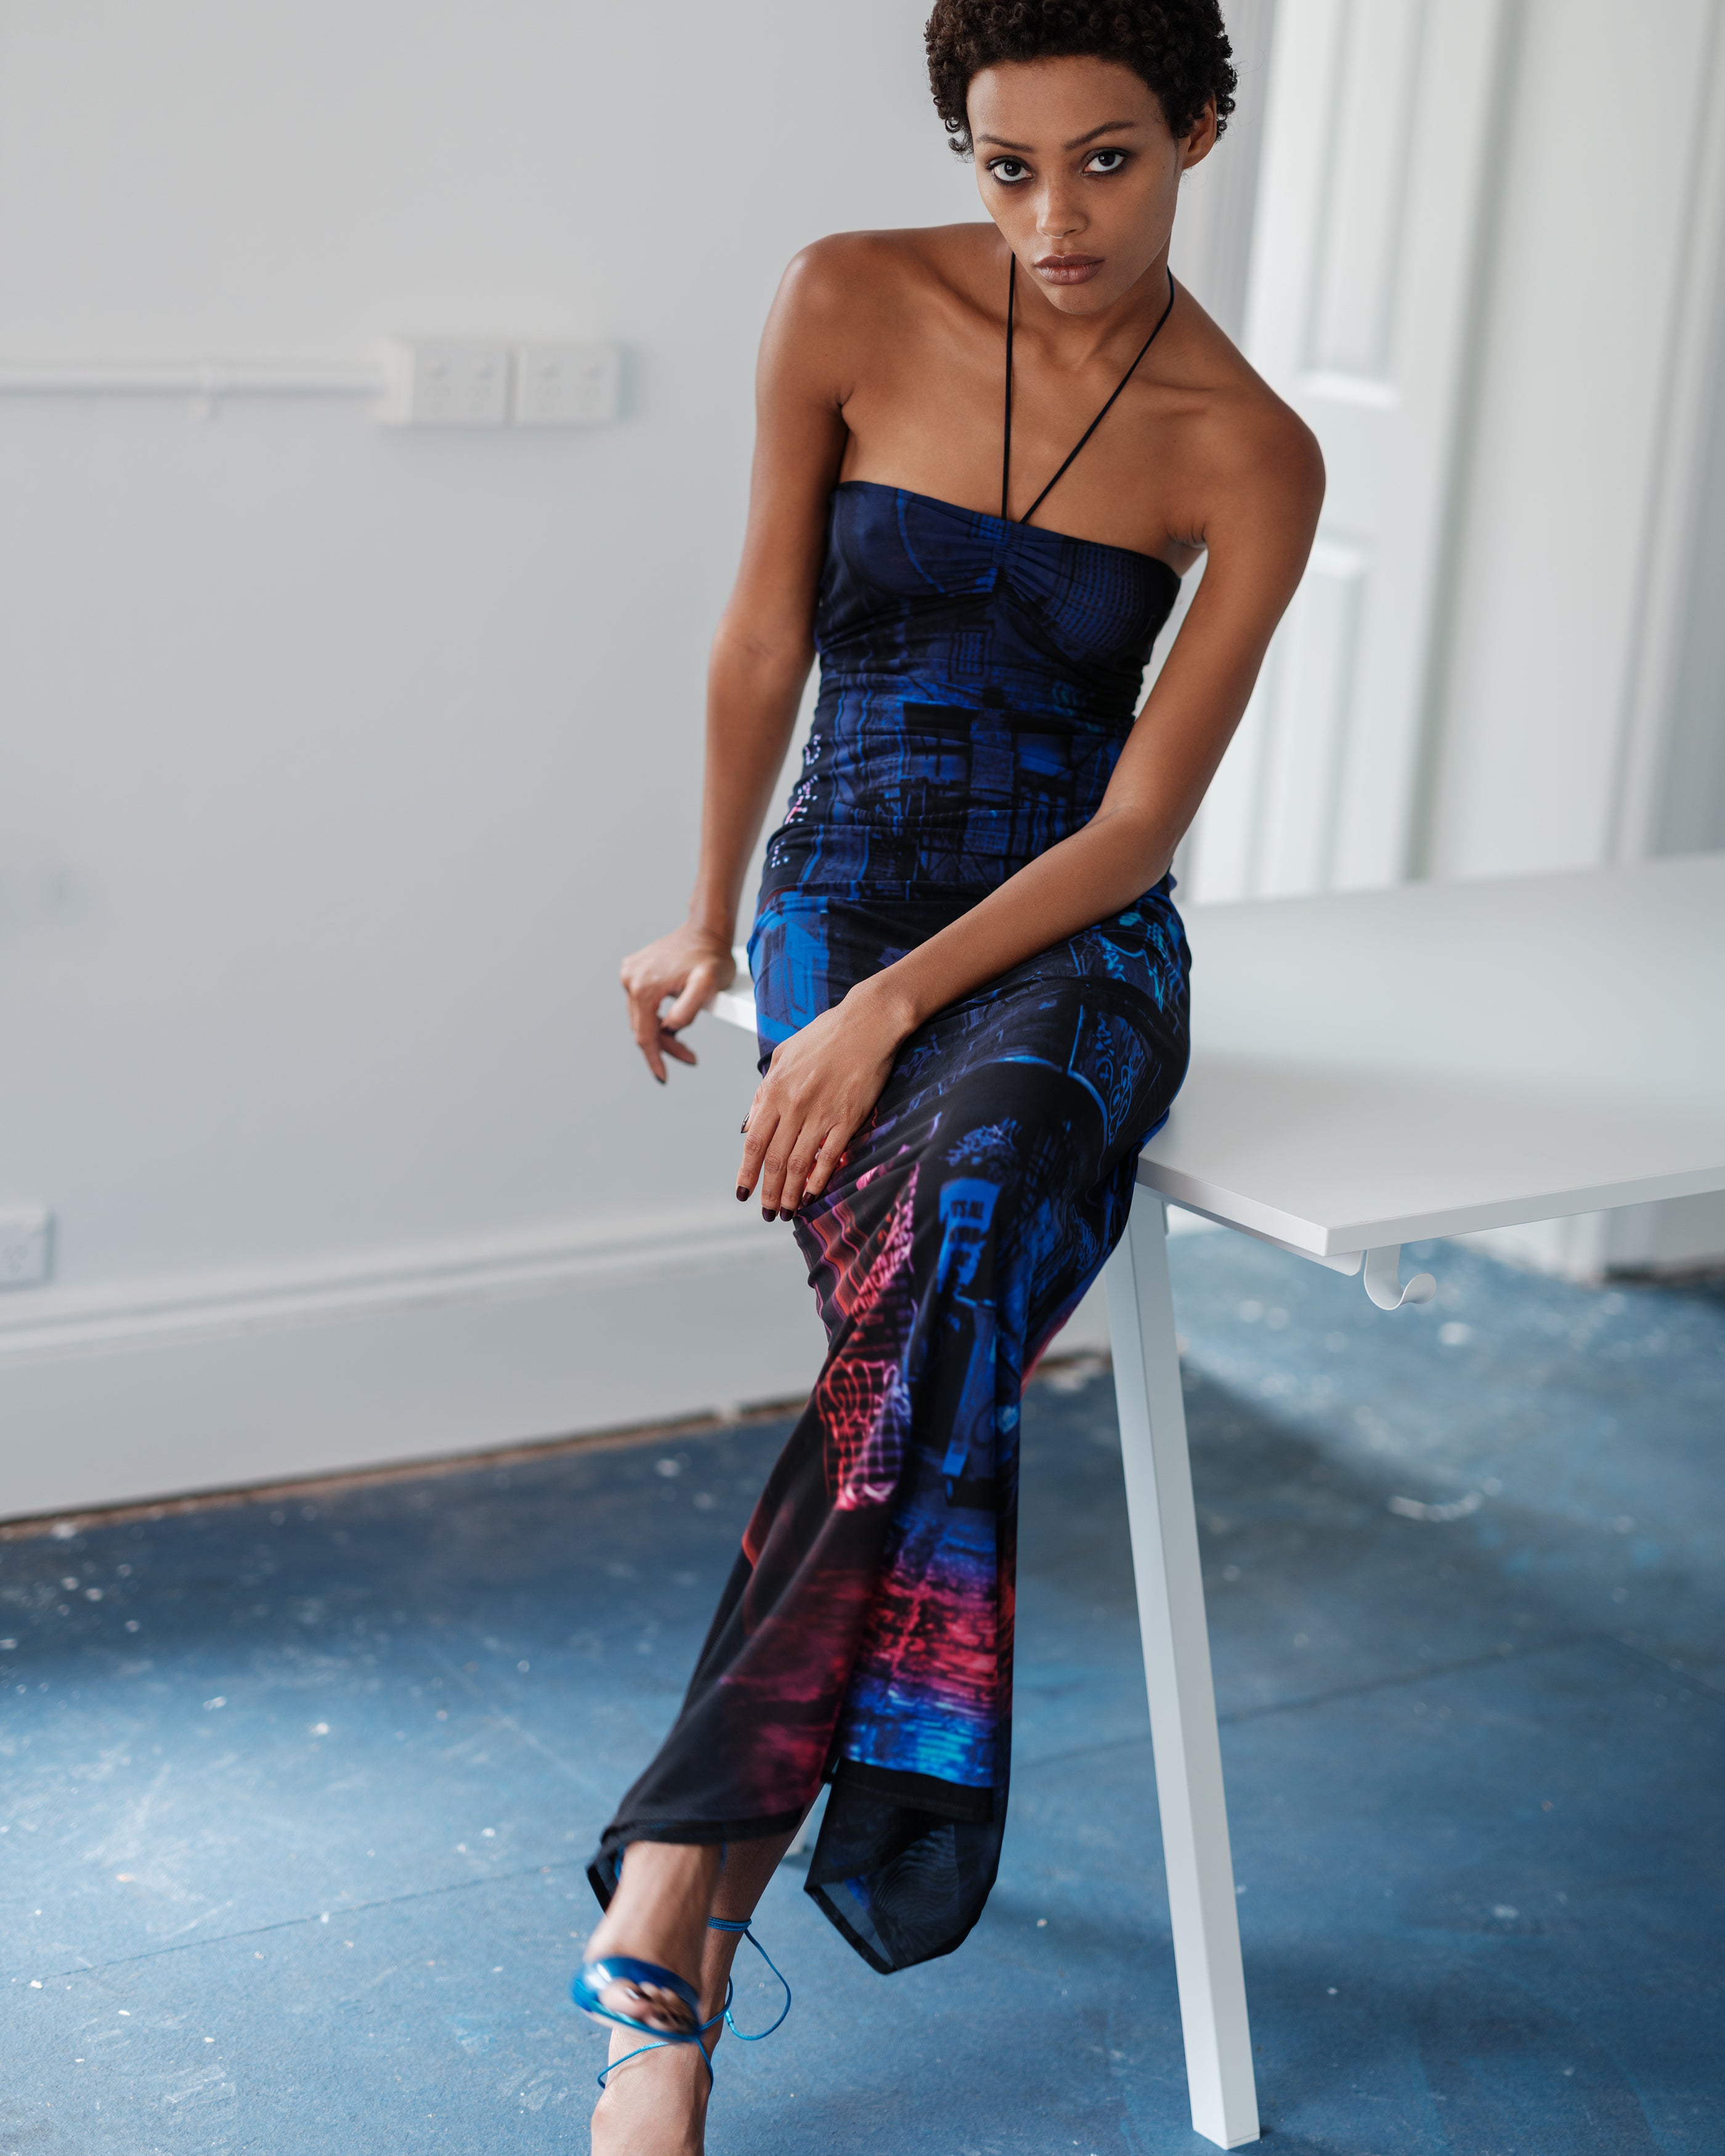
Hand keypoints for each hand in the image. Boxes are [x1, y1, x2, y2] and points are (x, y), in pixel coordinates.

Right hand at [620, 923, 735, 1083]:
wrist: (706, 930)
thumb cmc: (711, 956)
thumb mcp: (708, 985)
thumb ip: (688, 1009)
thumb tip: (670, 1028)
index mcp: (643, 987)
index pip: (646, 1035)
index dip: (655, 1059)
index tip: (663, 1077)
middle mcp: (630, 979)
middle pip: (643, 1028)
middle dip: (665, 1047)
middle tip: (690, 1057)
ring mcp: (630, 973)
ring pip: (642, 1017)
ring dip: (661, 1032)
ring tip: (684, 1041)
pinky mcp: (634, 970)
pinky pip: (642, 1003)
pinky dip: (656, 1015)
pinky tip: (672, 1018)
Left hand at [736, 984, 908, 1217]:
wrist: (867, 1022)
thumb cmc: (825, 1035)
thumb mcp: (782, 1055)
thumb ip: (763, 1090)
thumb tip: (749, 1123)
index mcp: (774, 1089)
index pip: (754, 1141)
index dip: (746, 1172)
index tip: (743, 1193)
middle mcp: (794, 1104)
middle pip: (775, 1160)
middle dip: (769, 1191)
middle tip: (767, 1211)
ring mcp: (822, 1113)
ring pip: (799, 1164)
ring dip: (791, 1192)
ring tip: (787, 1211)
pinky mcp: (848, 1117)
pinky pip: (829, 1155)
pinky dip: (819, 1179)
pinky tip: (813, 1194)